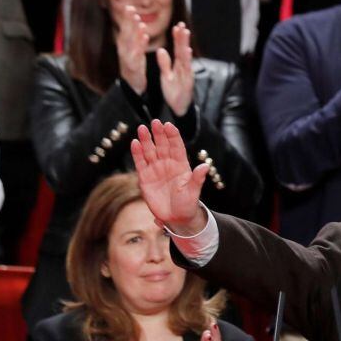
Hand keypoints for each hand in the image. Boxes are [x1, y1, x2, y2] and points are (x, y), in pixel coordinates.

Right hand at [113, 4, 148, 94]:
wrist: (132, 85)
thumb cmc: (134, 65)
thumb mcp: (133, 49)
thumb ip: (135, 36)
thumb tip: (136, 22)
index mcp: (125, 45)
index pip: (125, 29)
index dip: (126, 18)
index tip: (129, 6)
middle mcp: (124, 49)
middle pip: (126, 32)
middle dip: (128, 21)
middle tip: (131, 9)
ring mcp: (128, 58)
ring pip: (131, 42)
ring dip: (135, 31)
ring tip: (139, 22)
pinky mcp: (133, 66)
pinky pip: (137, 54)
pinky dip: (141, 45)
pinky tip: (145, 37)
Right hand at [130, 120, 208, 235]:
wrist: (176, 218)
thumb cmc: (188, 203)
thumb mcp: (194, 191)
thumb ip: (197, 178)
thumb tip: (205, 166)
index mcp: (181, 165)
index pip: (176, 146)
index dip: (173, 136)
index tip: (169, 125)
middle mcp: (167, 164)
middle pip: (162, 145)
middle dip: (159, 134)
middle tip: (155, 122)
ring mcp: (156, 170)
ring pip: (150, 151)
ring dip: (146, 140)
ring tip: (142, 128)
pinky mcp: (145, 178)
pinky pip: (140, 163)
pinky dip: (137, 153)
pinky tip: (135, 143)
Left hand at [157, 23, 193, 116]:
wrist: (180, 107)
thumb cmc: (174, 92)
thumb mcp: (166, 76)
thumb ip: (164, 63)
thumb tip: (160, 50)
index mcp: (178, 66)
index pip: (178, 49)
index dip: (177, 38)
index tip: (176, 26)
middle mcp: (184, 68)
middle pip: (183, 50)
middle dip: (182, 37)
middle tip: (181, 24)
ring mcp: (186, 74)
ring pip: (185, 57)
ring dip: (185, 44)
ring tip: (184, 33)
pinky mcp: (187, 80)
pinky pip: (186, 68)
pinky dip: (187, 59)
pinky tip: (187, 51)